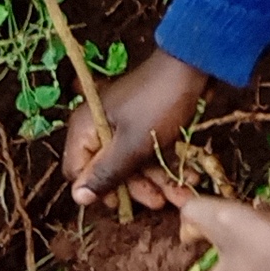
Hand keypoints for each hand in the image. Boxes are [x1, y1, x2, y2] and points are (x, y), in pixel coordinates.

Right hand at [64, 49, 213, 208]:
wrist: (192, 67)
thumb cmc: (157, 104)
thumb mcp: (131, 145)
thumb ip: (105, 173)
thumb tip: (78, 199)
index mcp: (86, 127)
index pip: (77, 170)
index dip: (95, 190)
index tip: (119, 203)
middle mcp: (100, 126)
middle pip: (108, 170)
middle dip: (136, 188)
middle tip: (159, 202)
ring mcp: (123, 126)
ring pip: (133, 164)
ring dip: (157, 181)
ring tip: (182, 196)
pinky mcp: (145, 125)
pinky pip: (149, 152)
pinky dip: (166, 166)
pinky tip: (189, 179)